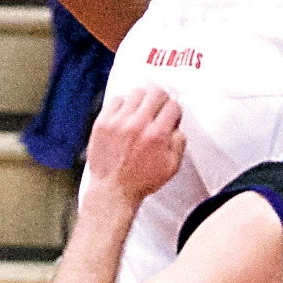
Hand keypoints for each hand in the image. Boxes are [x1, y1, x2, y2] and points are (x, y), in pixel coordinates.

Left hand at [84, 85, 185, 204]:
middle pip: (156, 92)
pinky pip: (116, 99)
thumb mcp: (171, 167)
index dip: (174, 111)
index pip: (173, 105)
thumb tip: (177, 128)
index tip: (170, 115)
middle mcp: (138, 124)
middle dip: (161, 99)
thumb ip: (179, 143)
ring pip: (136, 92)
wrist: (112, 190)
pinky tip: (125, 114)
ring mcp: (119, 121)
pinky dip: (123, 104)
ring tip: (141, 110)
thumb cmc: (139, 181)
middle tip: (158, 107)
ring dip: (142, 99)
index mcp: (157, 135)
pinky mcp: (103, 122)